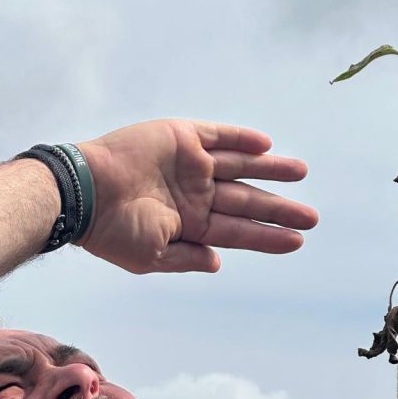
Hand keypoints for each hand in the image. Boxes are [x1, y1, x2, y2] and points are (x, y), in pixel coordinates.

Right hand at [77, 119, 317, 273]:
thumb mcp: (152, 256)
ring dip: (270, 169)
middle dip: (278, 208)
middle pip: (246, 200)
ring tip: (301, 172)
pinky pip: (217, 136)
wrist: (85, 193)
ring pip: (240, 166)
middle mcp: (193, 194)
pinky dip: (241, 139)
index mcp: (189, 224)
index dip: (267, 236)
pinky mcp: (180, 138)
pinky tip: (266, 146)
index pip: (238, 231)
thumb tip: (218, 262)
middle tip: (312, 217)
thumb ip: (186, 258)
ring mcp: (189, 165)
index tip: (297, 240)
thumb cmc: (113, 230)